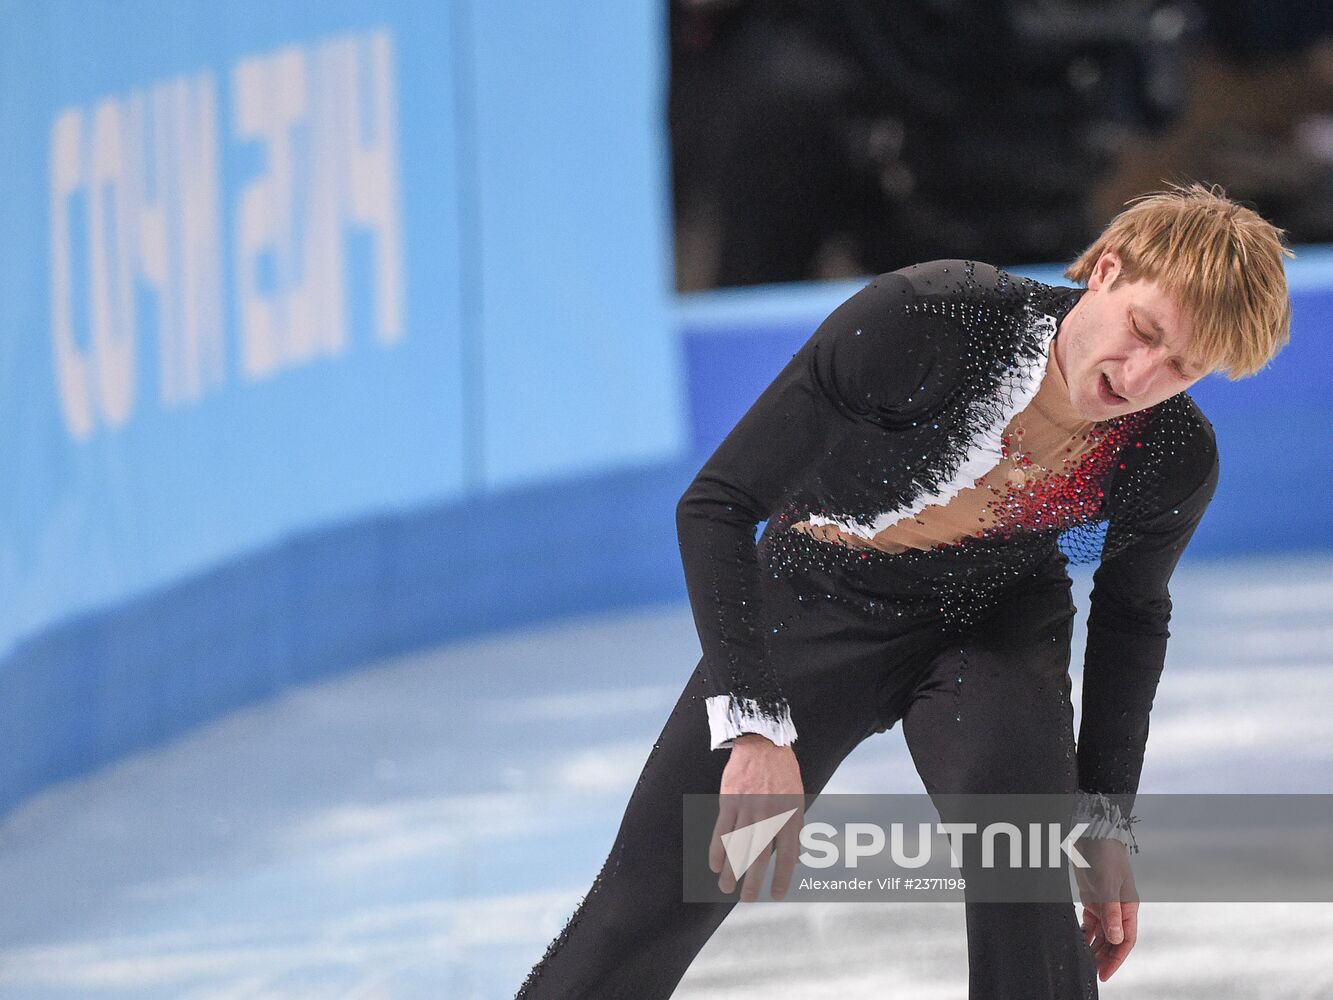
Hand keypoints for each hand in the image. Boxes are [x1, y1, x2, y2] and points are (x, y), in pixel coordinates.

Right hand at [709, 734, 803, 901]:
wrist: (763, 743)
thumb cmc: (783, 773)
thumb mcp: (798, 800)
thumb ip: (796, 829)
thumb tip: (796, 859)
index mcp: (790, 815)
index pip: (787, 855)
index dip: (782, 877)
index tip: (776, 896)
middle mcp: (769, 815)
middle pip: (759, 856)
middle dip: (752, 881)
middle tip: (747, 899)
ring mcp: (748, 808)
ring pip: (738, 846)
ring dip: (731, 870)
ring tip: (726, 888)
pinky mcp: (730, 800)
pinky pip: (722, 830)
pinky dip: (717, 849)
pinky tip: (715, 865)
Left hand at [1074, 837, 1139, 980]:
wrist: (1093, 835)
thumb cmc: (1106, 856)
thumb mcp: (1109, 885)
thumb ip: (1112, 912)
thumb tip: (1115, 938)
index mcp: (1128, 907)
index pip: (1125, 940)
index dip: (1116, 959)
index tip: (1104, 973)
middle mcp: (1118, 909)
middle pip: (1113, 940)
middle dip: (1104, 957)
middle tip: (1093, 972)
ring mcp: (1104, 903)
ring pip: (1101, 933)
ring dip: (1094, 947)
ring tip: (1086, 961)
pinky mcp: (1091, 898)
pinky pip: (1090, 921)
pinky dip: (1085, 932)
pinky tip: (1079, 941)